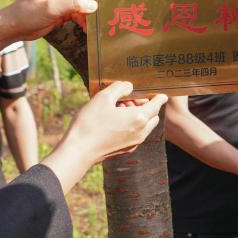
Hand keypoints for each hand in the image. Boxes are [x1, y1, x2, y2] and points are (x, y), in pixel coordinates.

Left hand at [0, 0, 125, 57]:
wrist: (14, 26)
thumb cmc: (29, 12)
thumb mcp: (53, 8)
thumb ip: (75, 5)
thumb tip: (95, 5)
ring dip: (95, 8)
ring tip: (105, 17)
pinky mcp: (64, 8)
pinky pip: (81, 10)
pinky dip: (86, 19)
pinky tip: (89, 29)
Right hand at [43, 82, 167, 190]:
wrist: (79, 151)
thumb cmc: (90, 123)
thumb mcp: (103, 98)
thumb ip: (119, 88)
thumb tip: (129, 87)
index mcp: (139, 118)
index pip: (157, 104)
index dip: (159, 96)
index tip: (159, 92)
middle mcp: (141, 132)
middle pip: (153, 116)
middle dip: (146, 106)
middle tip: (129, 99)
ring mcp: (134, 143)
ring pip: (145, 126)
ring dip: (139, 116)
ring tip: (119, 110)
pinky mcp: (126, 149)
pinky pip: (136, 134)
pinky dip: (133, 126)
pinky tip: (116, 121)